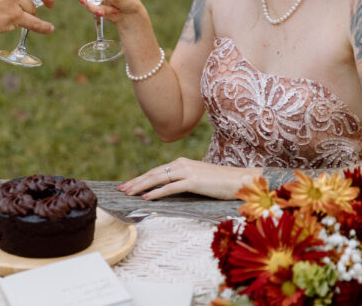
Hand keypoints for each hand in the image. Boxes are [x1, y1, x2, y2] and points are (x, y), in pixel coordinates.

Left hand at [117, 157, 256, 200]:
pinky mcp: (193, 182)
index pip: (156, 171)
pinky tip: (145, 198)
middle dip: (135, 181)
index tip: (127, 185)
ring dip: (140, 186)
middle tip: (120, 189)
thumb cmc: (221, 183)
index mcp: (182, 163)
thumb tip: (170, 189)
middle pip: (153, 173)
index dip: (140, 178)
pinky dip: (156, 193)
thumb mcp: (199, 179)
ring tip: (127, 193)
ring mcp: (187, 172)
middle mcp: (182, 164)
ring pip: (158, 179)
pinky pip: (170, 188)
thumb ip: (184, 181)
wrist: (240, 180)